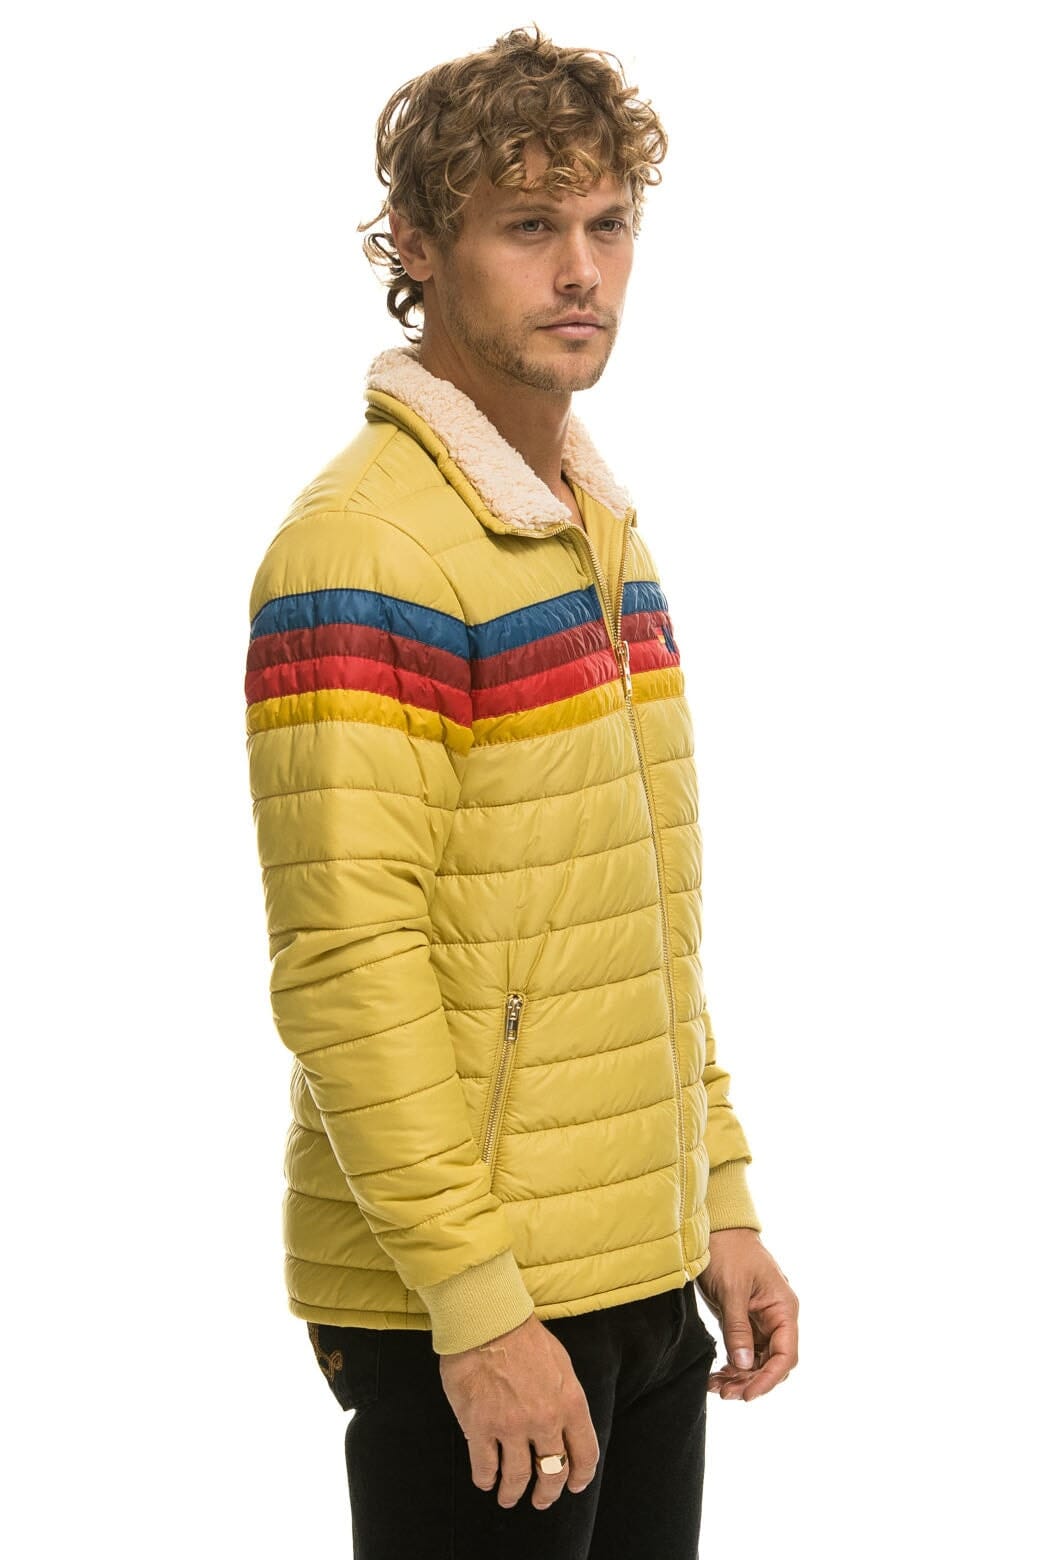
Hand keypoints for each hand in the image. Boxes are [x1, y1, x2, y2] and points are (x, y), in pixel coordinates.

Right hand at [438, 1312, 599, 1510]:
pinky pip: (485, 1467)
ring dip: (513, 1493)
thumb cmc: (524, 1336)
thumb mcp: (561, 1364)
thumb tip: (563, 1422)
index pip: (585, 1454)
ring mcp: (511, 1427)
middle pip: (552, 1473)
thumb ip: (564, 1397)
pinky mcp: (480, 1427)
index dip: (581, 1476)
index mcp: (570, 1403)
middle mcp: (545, 1421)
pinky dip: (486, 1479)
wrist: (487, 1320)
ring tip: (509, 1497)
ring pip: (518, 1478)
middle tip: (541, 1499)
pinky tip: (486, 1480)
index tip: (574, 1485)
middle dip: (548, 1493)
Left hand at [696, 1228, 798, 1401]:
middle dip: (751, 1381)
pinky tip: (717, 1375)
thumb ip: (738, 1328)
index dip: (769, 1378)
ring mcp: (760, 1320)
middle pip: (772, 1363)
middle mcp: (777, 1318)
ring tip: (716, 1387)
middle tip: (725, 1393)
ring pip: (757, 1361)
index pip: (786, 1355)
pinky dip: (733, 1365)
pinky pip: (744, 1351)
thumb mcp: (732, 1289)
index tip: (747, 1394)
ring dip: (740, 1377)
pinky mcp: (744, 1321)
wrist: (716, 1228)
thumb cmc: (729, 1251)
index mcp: (783, 1309)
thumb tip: (745, 1365)